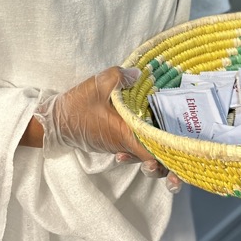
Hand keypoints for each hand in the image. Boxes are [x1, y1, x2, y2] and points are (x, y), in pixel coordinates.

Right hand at [34, 66, 181, 192]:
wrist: (54, 123)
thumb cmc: (76, 107)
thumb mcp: (98, 85)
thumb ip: (121, 77)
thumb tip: (142, 73)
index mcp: (126, 135)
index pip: (155, 153)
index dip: (172, 157)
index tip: (186, 155)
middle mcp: (127, 144)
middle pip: (156, 161)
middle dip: (171, 166)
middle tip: (183, 163)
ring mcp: (122, 144)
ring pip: (147, 156)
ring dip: (159, 158)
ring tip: (167, 155)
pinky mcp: (118, 141)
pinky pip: (138, 147)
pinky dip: (146, 146)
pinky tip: (146, 134)